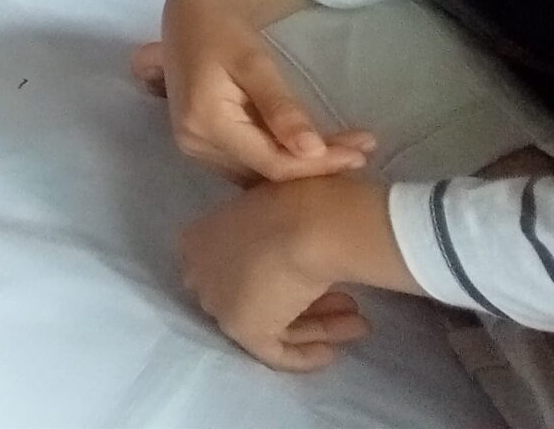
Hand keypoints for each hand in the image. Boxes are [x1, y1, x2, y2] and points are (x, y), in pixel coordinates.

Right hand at [150, 0, 375, 182]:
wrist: (190, 17)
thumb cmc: (224, 31)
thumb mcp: (256, 63)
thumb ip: (281, 107)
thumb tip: (312, 151)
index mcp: (206, 124)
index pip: (273, 163)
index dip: (320, 164)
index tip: (362, 152)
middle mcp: (195, 144)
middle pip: (268, 170)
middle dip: (318, 163)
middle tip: (364, 148)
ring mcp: (196, 147)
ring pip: (260, 170)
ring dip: (303, 163)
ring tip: (346, 147)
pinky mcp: (203, 144)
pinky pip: (250, 162)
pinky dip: (283, 156)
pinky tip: (310, 146)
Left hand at [180, 177, 387, 372]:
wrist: (308, 226)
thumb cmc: (299, 206)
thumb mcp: (280, 211)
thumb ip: (276, 237)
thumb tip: (297, 259)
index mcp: (200, 237)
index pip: (240, 269)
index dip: (285, 278)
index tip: (322, 281)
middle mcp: (201, 270)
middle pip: (257, 296)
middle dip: (307, 303)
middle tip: (350, 304)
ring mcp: (219, 301)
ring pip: (271, 320)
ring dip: (319, 323)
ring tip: (360, 322)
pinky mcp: (242, 329)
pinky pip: (273, 351)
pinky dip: (304, 355)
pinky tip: (333, 352)